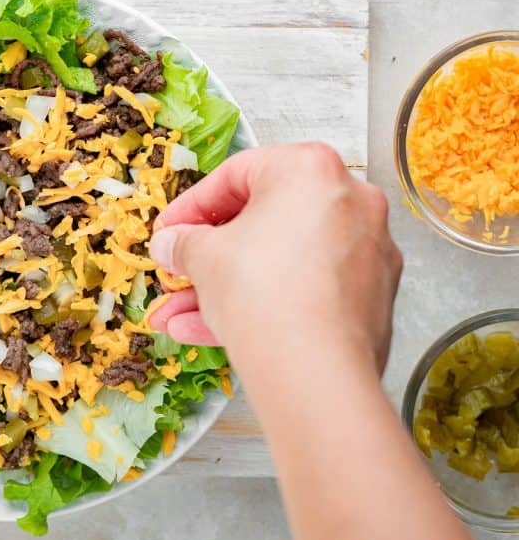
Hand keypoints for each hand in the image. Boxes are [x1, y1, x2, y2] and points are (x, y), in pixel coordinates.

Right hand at [148, 143, 401, 374]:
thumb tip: (172, 244)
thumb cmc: (264, 293)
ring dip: (226, 285)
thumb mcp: (203, 257)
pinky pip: (304, 288)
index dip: (190, 207)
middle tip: (178, 271)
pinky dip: (264, 302)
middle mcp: (349, 201)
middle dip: (209, 254)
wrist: (312, 370)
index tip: (169, 230)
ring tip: (181, 314)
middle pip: (262, 221)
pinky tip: (214, 329)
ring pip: (281, 261)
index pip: (235, 175)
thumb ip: (183, 243)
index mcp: (310, 169)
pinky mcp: (369, 297)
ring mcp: (365, 251)